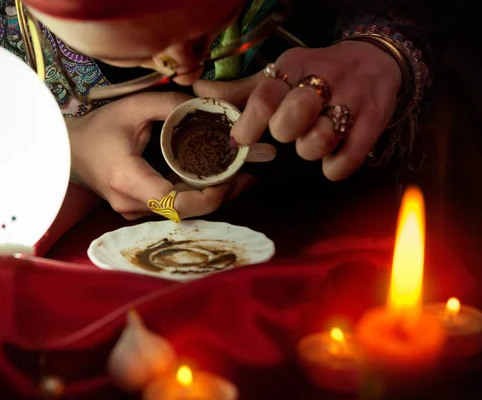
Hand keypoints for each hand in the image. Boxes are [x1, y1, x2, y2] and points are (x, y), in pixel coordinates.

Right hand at [67, 92, 254, 220]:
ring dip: (212, 195)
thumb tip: (208, 107)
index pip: (175, 202)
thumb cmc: (99, 128)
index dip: (208, 196)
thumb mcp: (132, 107)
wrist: (71, 151)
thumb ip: (169, 104)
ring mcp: (134, 212)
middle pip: (186, 210)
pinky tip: (217, 181)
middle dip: (220, 193)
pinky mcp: (139, 210)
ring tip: (240, 176)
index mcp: (129, 180)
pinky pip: (174, 207)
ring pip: (182, 212)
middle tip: (248, 173)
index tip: (230, 176)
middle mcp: (132, 204)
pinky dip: (197, 195)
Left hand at [194, 41, 401, 180]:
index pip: (265, 95)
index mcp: (294, 67)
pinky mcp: (374, 123)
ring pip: (320, 139)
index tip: (240, 139)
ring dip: (310, 150)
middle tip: (288, 132)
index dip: (249, 122)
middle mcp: (324, 80)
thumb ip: (240, 91)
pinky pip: (347, 159)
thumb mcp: (280, 74)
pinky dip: (334, 168)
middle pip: (293, 116)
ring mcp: (352, 101)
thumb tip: (198, 92)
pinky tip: (331, 159)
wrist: (375, 61)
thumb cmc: (316, 73)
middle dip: (284, 133)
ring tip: (312, 140)